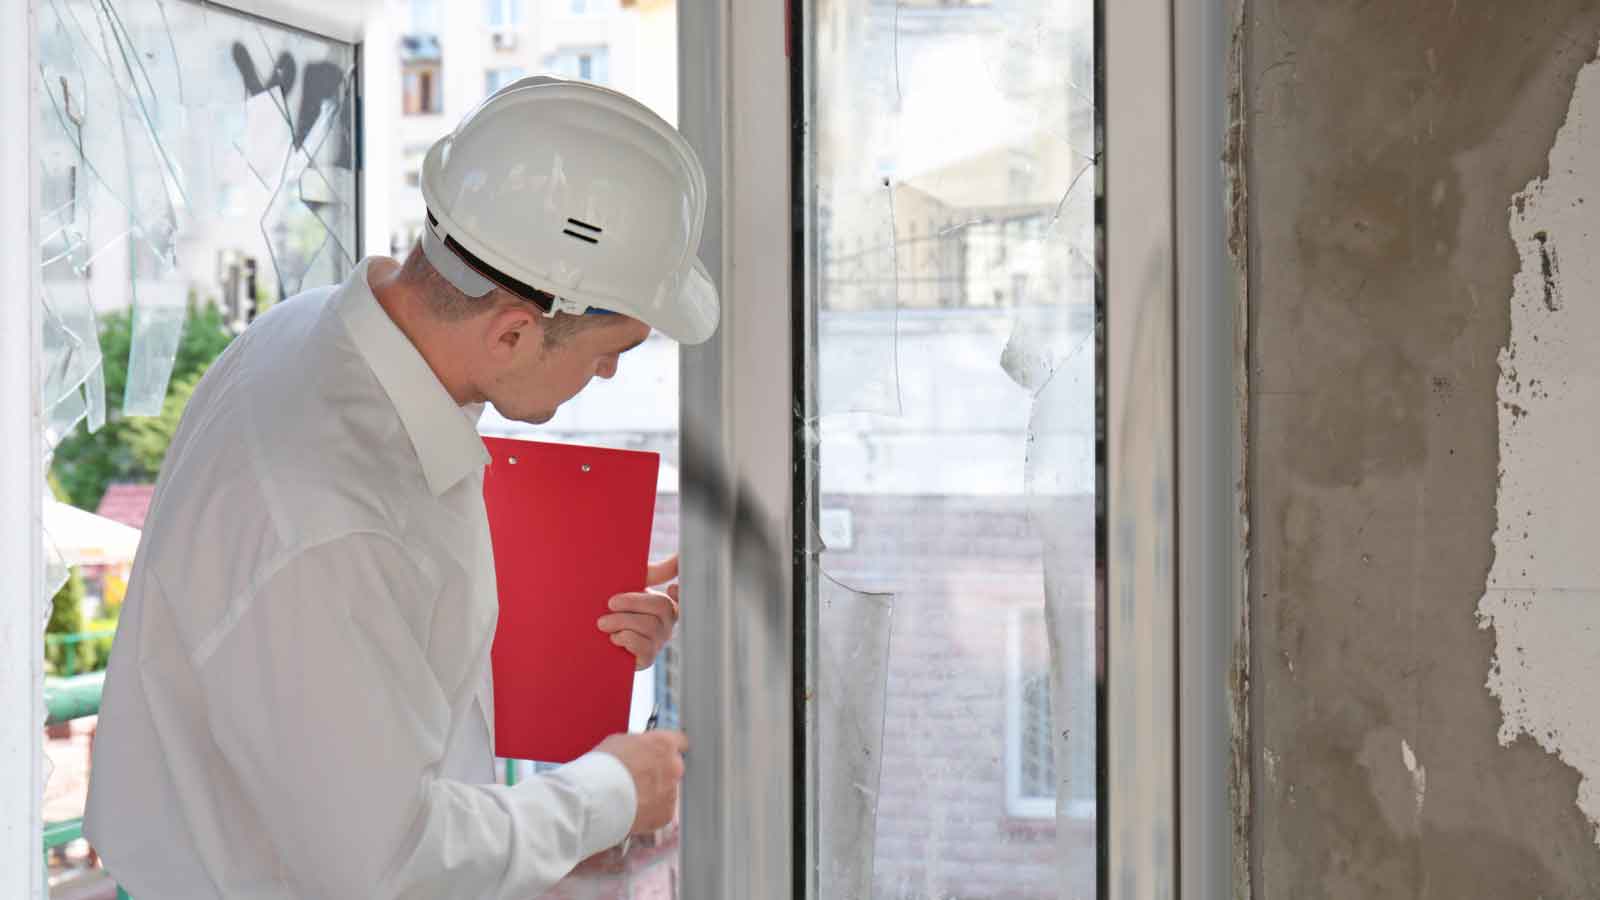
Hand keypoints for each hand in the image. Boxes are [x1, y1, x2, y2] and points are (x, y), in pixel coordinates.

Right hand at [596, 730, 687, 834]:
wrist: (598, 798)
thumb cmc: (603, 768)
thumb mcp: (620, 742)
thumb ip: (639, 745)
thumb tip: (640, 749)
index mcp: (664, 744)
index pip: (680, 741)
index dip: (668, 748)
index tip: (662, 753)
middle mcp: (674, 767)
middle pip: (673, 768)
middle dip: (660, 772)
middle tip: (639, 778)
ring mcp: (672, 792)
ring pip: (667, 791)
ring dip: (655, 793)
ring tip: (630, 797)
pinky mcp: (666, 814)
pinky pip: (662, 811)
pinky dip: (650, 812)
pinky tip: (632, 810)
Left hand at [597, 555, 680, 669]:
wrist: (590, 636)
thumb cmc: (614, 607)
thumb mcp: (632, 584)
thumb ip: (656, 572)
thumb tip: (679, 556)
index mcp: (664, 603)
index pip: (682, 595)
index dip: (681, 592)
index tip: (671, 588)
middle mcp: (667, 622)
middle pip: (661, 606)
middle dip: (632, 603)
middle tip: (610, 604)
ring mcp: (659, 641)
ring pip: (649, 626)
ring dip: (621, 622)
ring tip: (603, 623)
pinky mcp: (648, 659)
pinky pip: (643, 647)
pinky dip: (625, 639)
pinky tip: (614, 638)